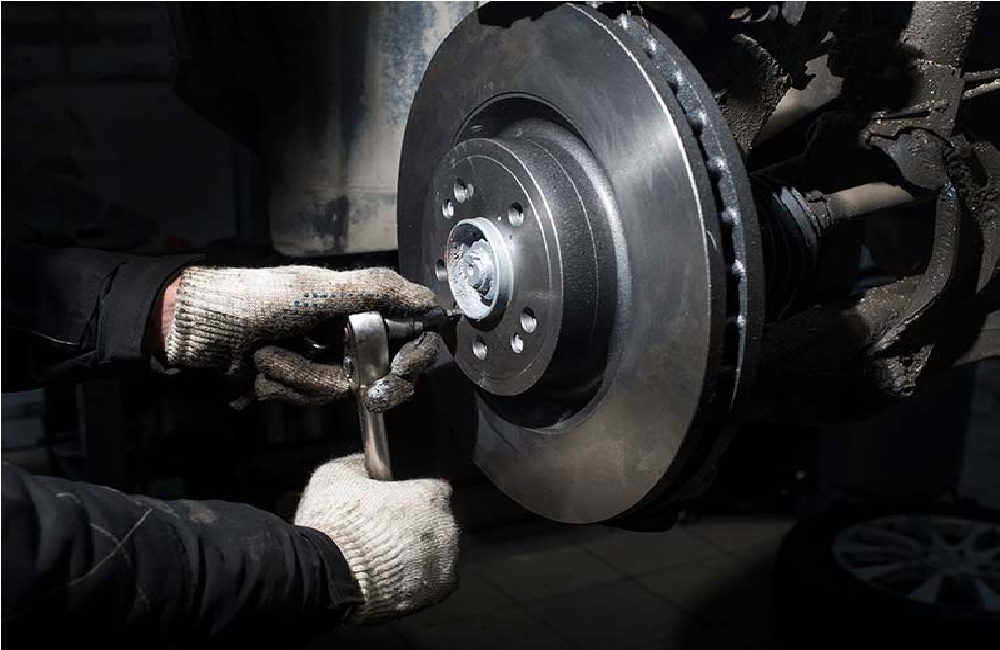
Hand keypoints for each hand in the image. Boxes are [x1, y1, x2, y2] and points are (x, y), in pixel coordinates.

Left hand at [162, 265, 439, 408]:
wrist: (198, 328)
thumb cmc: (256, 298)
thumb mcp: (320, 290)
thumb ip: (378, 292)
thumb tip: (431, 300)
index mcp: (361, 302)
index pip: (413, 333)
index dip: (415, 355)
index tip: (399, 369)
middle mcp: (348, 330)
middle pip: (381, 372)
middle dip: (344, 375)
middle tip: (345, 381)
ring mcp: (323, 357)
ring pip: (339, 389)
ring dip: (299, 376)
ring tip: (268, 355)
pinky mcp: (299, 379)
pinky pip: (309, 396)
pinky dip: (282, 385)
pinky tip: (260, 368)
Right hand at [294, 454, 458, 622]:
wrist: (329, 578)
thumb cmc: (334, 525)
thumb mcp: (336, 476)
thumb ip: (358, 465)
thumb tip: (363, 463)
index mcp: (429, 496)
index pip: (434, 490)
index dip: (412, 497)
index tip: (394, 505)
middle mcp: (445, 528)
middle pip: (438, 523)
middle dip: (417, 528)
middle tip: (385, 536)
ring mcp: (444, 562)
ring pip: (438, 554)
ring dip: (419, 556)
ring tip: (385, 561)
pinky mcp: (436, 592)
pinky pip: (434, 583)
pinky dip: (418, 581)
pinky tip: (394, 579)